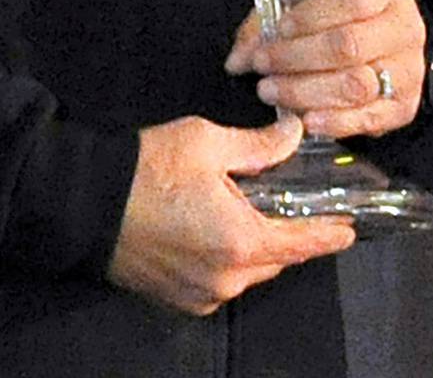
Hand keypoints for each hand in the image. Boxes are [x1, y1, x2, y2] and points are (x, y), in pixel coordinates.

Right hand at [106, 114, 354, 313]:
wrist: (83, 202)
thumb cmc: (149, 169)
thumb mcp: (209, 143)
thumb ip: (260, 145)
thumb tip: (294, 133)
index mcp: (241, 243)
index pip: (301, 244)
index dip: (328, 235)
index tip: (350, 230)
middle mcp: (226, 280)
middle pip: (275, 258)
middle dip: (286, 232)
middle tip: (291, 202)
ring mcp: (200, 295)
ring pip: (247, 271)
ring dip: (255, 245)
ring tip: (250, 210)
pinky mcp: (177, 299)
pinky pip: (219, 280)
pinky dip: (227, 258)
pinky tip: (217, 229)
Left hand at [224, 0, 425, 139]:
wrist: (390, 50)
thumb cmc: (345, 22)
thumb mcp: (315, 6)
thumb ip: (273, 24)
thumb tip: (237, 59)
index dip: (308, 17)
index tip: (277, 31)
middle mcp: (405, 28)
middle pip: (349, 45)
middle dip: (296, 58)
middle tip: (263, 66)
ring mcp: (409, 69)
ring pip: (356, 85)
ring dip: (305, 92)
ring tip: (272, 91)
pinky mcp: (404, 106)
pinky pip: (367, 118)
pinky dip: (332, 122)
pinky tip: (304, 119)